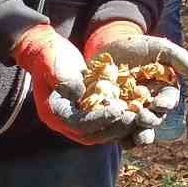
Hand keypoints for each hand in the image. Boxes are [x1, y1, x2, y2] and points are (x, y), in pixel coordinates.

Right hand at [13, 25, 136, 145]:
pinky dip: (119, 120)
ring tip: (137, 118)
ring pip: (100, 132)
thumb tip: (78, 94)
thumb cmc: (50, 56)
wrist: (49, 52)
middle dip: (113, 128)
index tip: (118, 111)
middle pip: (91, 134)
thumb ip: (64, 79)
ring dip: (119, 128)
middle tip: (133, 118)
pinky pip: (105, 122)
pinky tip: (136, 113)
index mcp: (54, 112)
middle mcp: (65, 121)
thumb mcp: (53, 64)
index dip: (99, 120)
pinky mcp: (88, 112)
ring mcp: (78, 117)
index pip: (78, 124)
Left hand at [86, 22, 187, 145]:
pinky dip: (114, 135)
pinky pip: (114, 131)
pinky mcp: (111, 117)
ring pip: (136, 131)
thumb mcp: (158, 47)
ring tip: (128, 126)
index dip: (165, 104)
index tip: (159, 103)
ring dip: (134, 133)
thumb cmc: (137, 47)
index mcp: (163, 92)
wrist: (107, 47)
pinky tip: (112, 134)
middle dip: (150, 121)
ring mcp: (130, 114)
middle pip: (154, 120)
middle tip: (142, 116)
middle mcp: (149, 107)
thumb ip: (177, 57)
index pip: (168, 101)